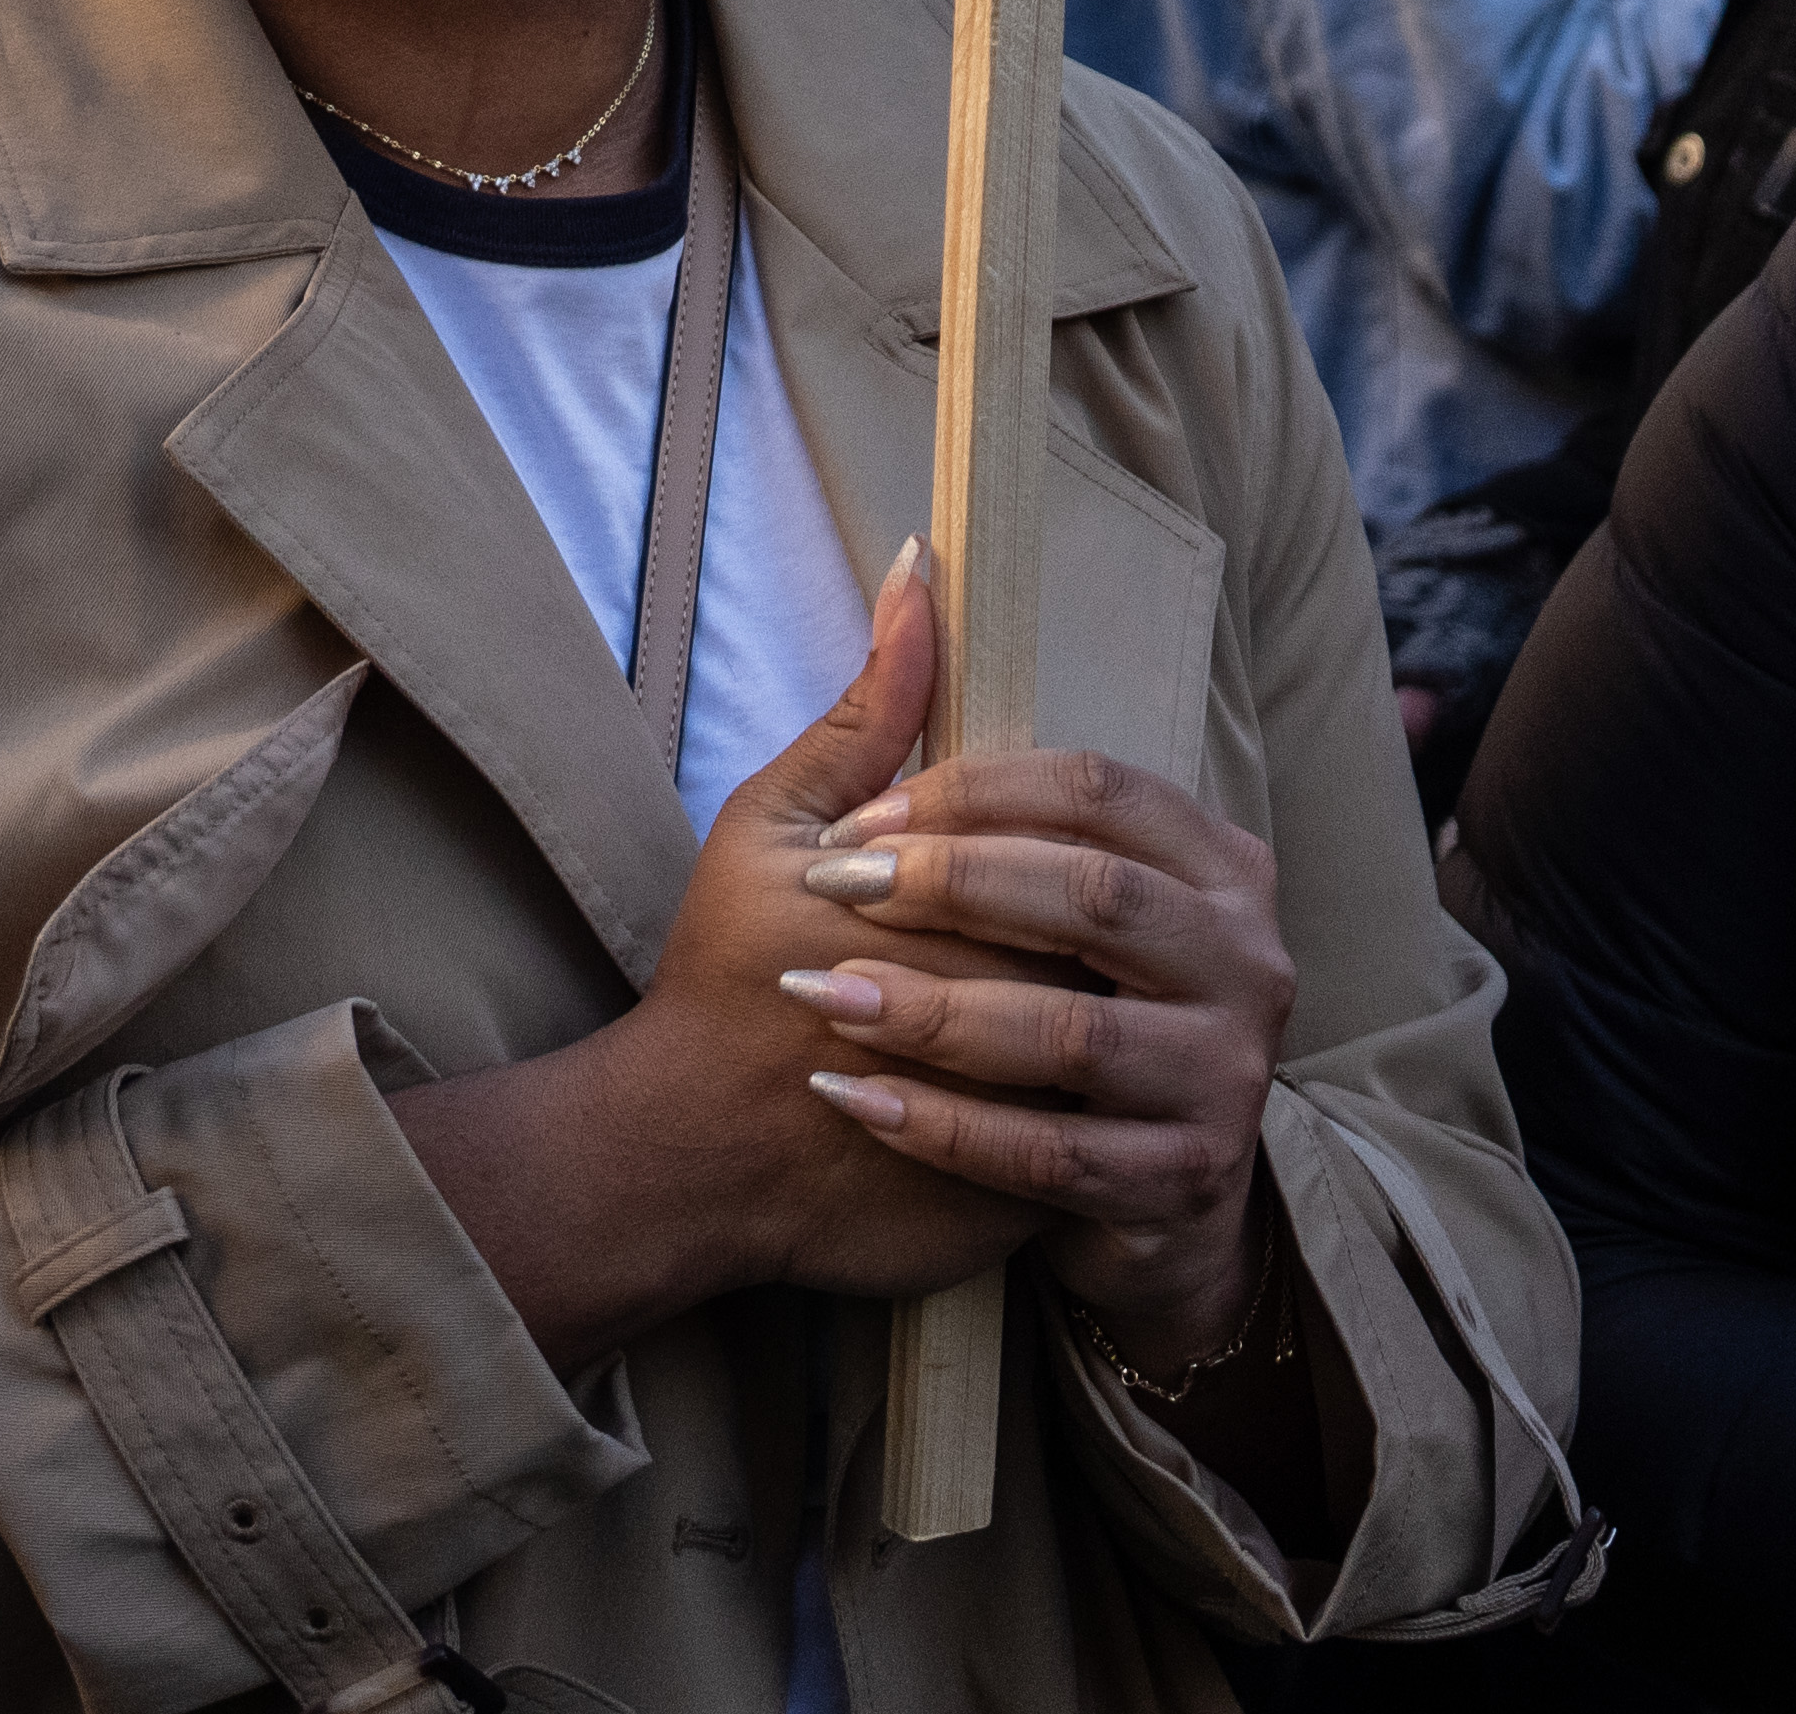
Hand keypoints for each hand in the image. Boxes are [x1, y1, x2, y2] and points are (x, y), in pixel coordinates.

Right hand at [400, 551, 1038, 1356]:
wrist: (687, 1158)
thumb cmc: (725, 975)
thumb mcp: (777, 824)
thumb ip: (871, 707)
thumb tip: (924, 570)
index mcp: (975, 930)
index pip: (1084, 875)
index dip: (1032, 869)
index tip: (955, 886)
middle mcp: (1024, 1036)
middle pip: (1106, 964)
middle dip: (1062, 949)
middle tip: (986, 950)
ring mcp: (1031, 1141)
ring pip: (1108, 1064)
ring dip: (1072, 1032)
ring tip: (1008, 1012)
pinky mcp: (1019, 1224)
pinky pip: (1083, 1157)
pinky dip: (1063, 1118)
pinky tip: (1008, 1093)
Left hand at [784, 698, 1302, 1364]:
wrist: (1098, 1195)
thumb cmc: (1012, 992)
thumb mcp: (980, 867)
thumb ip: (926, 722)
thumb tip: (909, 564)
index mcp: (1214, 863)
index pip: (1102, 792)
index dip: (974, 798)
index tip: (858, 824)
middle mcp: (1246, 957)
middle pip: (1095, 895)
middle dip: (953, 888)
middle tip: (836, 894)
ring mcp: (1227, 1075)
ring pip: (1070, 1030)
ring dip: (935, 1011)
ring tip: (827, 996)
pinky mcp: (1180, 1180)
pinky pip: (1050, 1150)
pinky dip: (942, 1126)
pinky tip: (853, 1099)